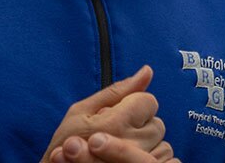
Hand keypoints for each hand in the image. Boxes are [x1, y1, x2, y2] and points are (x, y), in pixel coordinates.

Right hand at [40, 66, 171, 162]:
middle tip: (117, 134)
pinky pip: (161, 161)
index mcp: (115, 124)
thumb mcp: (80, 111)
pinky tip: (130, 159)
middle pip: (157, 123)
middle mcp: (130, 145)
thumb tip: (148, 70)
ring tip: (120, 149)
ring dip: (144, 144)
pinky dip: (149, 159)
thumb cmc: (64, 146)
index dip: (135, 105)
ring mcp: (135, 162)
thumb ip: (117, 91)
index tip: (120, 116)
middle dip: (140, 125)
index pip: (149, 102)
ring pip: (159, 144)